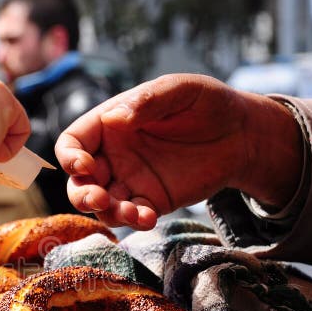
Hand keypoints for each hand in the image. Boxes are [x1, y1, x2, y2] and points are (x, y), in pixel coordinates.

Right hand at [55, 73, 301, 228]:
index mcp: (109, 124)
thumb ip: (148, 100)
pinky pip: (130, 216)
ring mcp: (130, 180)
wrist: (242, 134)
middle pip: (78, 181)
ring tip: (133, 213)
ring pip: (100, 205)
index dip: (69, 157)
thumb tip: (115, 119)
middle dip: (82, 194)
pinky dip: (133, 221)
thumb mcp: (181, 90)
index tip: (85, 166)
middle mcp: (113, 154)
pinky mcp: (150, 201)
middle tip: (100, 199)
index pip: (72, 143)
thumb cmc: (208, 103)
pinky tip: (148, 218)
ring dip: (107, 212)